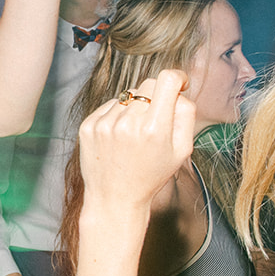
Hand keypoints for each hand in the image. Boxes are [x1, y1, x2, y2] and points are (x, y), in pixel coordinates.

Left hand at [78, 70, 195, 214]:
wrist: (115, 198)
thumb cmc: (152, 175)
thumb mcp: (181, 150)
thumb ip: (186, 114)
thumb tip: (178, 89)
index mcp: (154, 128)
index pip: (166, 79)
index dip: (177, 77)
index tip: (179, 84)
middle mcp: (128, 123)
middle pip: (148, 84)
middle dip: (157, 95)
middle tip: (156, 117)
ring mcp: (105, 124)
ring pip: (128, 94)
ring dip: (135, 107)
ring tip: (134, 134)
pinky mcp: (88, 126)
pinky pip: (109, 105)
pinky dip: (117, 115)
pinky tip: (119, 137)